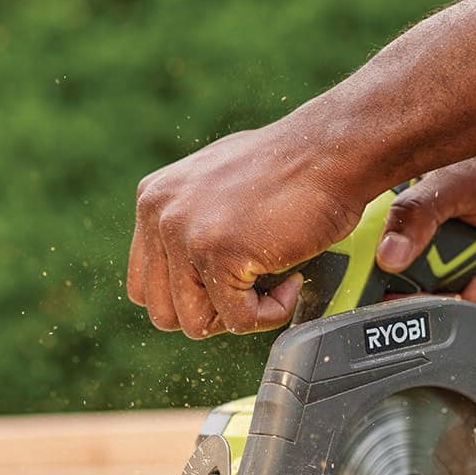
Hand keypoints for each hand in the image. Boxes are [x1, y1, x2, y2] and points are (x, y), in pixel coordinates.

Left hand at [128, 127, 365, 338]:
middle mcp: (159, 215)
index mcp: (153, 200)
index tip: (229, 285)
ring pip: (195, 324)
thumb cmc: (292, 169)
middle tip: (252, 289)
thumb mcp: (219, 188)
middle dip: (212, 313)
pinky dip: (272, 313)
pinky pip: (238, 320)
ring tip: (274, 284)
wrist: (331, 150)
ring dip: (241, 316)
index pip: (144, 286)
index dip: (190, 298)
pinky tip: (292, 281)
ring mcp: (185, 234)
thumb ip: (192, 224)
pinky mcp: (218, 253)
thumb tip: (190, 272)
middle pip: (164, 312)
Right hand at [375, 134, 475, 338]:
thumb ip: (418, 213)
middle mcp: (424, 268)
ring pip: (465, 327)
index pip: (383, 290)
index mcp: (401, 240)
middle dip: (462, 310)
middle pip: (428, 318)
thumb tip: (388, 257)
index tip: (437, 298)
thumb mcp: (455, 184)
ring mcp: (456, 284)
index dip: (405, 306)